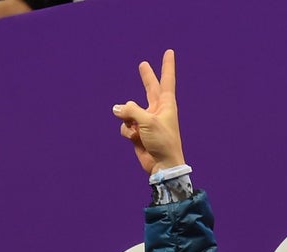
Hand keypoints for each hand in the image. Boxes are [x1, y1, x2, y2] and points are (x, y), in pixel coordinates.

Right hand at [113, 49, 182, 174]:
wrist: (162, 165)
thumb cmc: (162, 141)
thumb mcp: (147, 121)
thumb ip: (130, 110)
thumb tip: (117, 109)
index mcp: (166, 104)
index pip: (166, 80)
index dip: (167, 65)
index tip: (169, 52)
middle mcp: (157, 110)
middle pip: (150, 88)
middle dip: (146, 77)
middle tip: (143, 65)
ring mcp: (146, 121)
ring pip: (129, 110)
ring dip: (128, 119)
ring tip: (137, 131)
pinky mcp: (138, 132)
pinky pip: (125, 125)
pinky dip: (127, 131)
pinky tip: (135, 139)